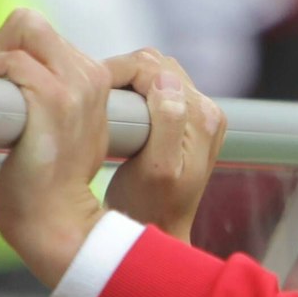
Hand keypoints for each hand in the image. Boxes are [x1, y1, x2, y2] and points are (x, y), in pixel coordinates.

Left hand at [0, 9, 111, 286]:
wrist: (57, 223)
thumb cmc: (48, 185)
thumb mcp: (61, 132)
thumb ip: (49, 96)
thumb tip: (3, 77)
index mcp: (96, 83)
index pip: (44, 36)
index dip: (10, 51)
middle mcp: (92, 79)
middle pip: (32, 25)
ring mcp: (77, 89)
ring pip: (25, 30)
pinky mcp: (55, 102)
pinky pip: (13, 61)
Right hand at [101, 48, 226, 242]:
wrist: (156, 231)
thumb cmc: (152, 208)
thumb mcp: (157, 169)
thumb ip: (168, 123)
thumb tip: (166, 81)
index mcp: (203, 117)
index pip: (156, 68)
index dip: (119, 72)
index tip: (91, 91)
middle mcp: (206, 111)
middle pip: (156, 65)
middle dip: (122, 73)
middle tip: (94, 98)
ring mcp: (195, 115)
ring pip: (153, 73)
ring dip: (125, 82)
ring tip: (103, 107)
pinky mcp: (183, 121)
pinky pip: (152, 88)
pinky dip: (130, 92)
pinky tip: (114, 113)